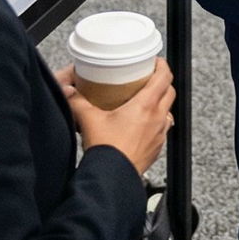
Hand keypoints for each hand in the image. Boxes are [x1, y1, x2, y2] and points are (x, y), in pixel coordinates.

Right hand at [59, 58, 174, 177]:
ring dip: (161, 103)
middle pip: (170, 91)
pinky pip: (163, 129)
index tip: (155, 62)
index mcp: (146, 105)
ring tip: (146, 101)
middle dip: (162, 82)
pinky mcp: (157, 148)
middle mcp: (158, 118)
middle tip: (149, 79)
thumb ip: (77, 102)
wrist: (113, 178)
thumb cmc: (107, 151)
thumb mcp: (89, 120)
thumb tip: (68, 91)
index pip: (164, 77)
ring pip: (168, 110)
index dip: (162, 65)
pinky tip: (142, 125)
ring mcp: (160, 134)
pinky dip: (157, 122)